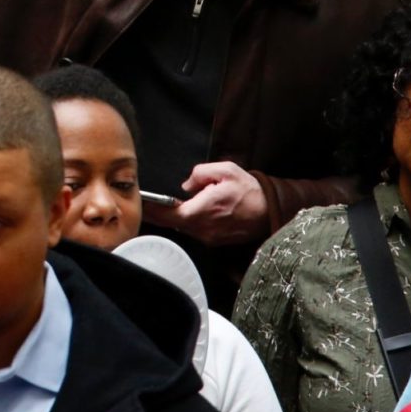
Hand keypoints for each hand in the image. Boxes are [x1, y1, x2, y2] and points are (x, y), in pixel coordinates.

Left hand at [146, 160, 268, 246]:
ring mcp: (209, 237)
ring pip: (181, 227)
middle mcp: (203, 229)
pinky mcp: (215, 241)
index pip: (167, 214)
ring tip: (159, 205)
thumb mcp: (225, 170)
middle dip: (155, 213)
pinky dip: (185, 222)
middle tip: (142, 202)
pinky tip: (182, 211)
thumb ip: (200, 174)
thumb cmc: (249, 190)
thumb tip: (185, 186)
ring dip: (171, 217)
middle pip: (170, 223)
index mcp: (202, 211)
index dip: (150, 208)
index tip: (138, 201)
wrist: (272, 210)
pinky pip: (193, 230)